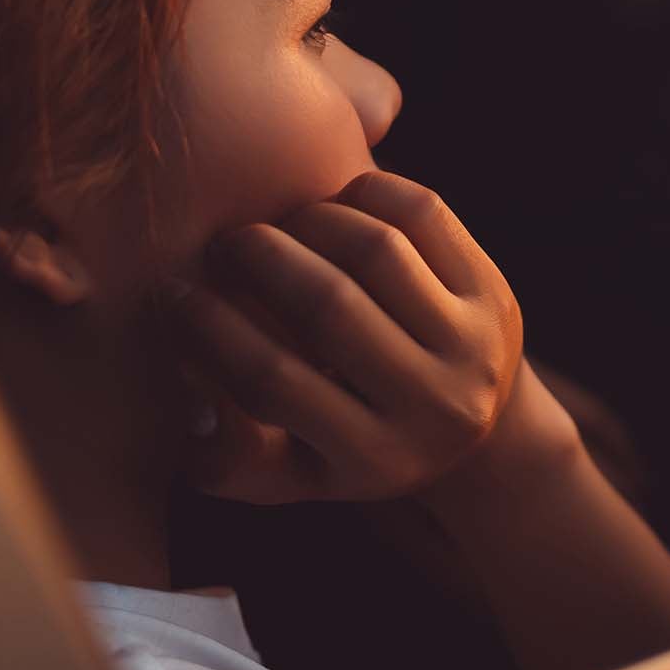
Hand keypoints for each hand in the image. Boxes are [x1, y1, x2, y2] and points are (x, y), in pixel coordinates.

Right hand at [166, 171, 533, 504]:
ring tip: (279, 229)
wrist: (476, 431)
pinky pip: (422, 213)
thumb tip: (184, 388)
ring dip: (309, 222)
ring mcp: (474, 343)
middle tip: (224, 245)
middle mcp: (434, 403)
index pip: (275, 382)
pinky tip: (335, 209)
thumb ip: (225, 454)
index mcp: (374, 458)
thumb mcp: (289, 475)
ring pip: (376, 250)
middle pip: (329, 307)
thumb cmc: (349, 447)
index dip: (210, 330)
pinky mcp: (494, 291)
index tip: (174, 294)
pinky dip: (365, 194)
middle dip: (258, 259)